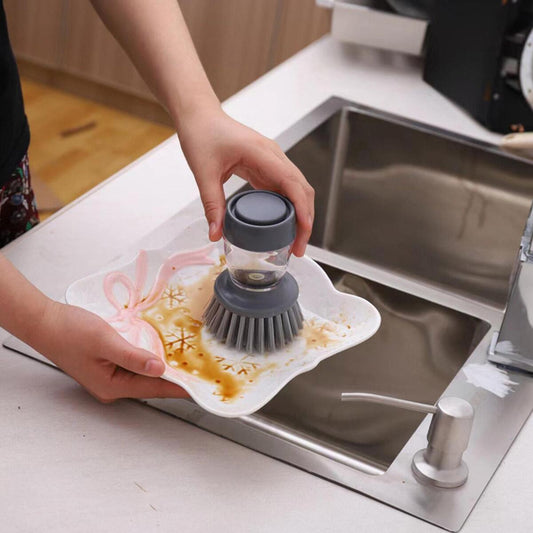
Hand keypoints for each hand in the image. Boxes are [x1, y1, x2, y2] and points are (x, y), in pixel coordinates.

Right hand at [33, 301, 186, 402]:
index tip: (200, 386)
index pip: (155, 389)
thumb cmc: (70, 331)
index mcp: (112, 386)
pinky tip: (161, 352)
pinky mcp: (108, 366)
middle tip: (199, 370)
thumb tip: (160, 368)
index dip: (179, 387)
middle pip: (151, 384)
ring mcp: (109, 377)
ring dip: (163, 368)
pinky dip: (150, 360)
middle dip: (175, 378)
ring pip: (144, 375)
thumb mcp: (105, 342)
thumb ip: (133, 357)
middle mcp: (112, 386)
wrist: (45, 322)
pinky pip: (135, 367)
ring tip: (187, 361)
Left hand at [177, 107, 314, 256]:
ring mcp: (272, 160)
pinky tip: (283, 226)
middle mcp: (273, 155)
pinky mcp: (267, 166)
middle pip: (302, 189)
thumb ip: (212, 204)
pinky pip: (285, 188)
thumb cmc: (202, 135)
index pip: (292, 183)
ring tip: (293, 241)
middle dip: (305, 219)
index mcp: (261, 152)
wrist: (200, 117)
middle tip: (297, 247)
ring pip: (297, 189)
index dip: (302, 209)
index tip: (303, 231)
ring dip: (300, 214)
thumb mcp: (204, 172)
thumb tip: (216, 234)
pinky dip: (288, 208)